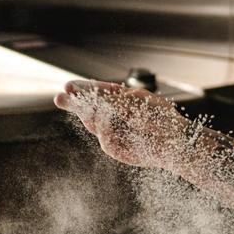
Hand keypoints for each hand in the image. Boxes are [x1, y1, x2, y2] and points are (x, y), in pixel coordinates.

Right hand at [54, 79, 191, 169]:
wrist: (173, 141)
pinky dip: (108, 132)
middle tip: (60, 97)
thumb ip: (113, 101)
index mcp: (119, 99)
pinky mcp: (114, 147)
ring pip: (92, 122)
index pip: (97, 92)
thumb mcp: (135, 103)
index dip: (82, 89)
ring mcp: (112, 131)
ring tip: (100, 114)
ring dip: (90, 115)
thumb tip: (91, 97)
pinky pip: (104, 138)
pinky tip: (116, 129)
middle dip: (74, 103)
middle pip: (88, 107)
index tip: (69, 86)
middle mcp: (113, 114)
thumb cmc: (160, 118)